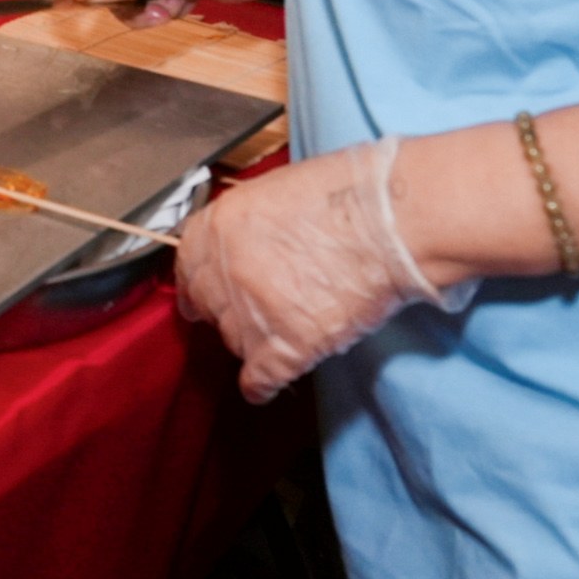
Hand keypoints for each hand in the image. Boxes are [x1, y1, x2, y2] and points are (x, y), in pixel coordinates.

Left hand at [175, 136, 463, 403]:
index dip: (197, 284)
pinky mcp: (287, 346)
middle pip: (209, 306)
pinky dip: (263, 385)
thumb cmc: (347, 193)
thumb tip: (244, 247)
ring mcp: (253, 311)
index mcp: (219, 226)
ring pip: (234, 342)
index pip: (187, 266)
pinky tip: (268, 386)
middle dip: (225, 312)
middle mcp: (225, 270)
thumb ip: (247, 225)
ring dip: (253, 341)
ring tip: (284, 328)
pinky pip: (260, 379)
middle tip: (250, 313)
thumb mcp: (275, 192)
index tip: (199, 298)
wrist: (391, 221)